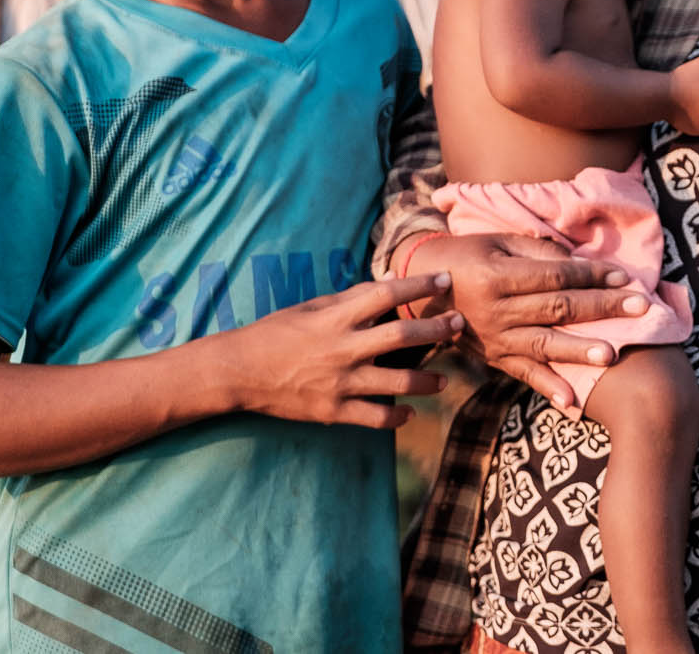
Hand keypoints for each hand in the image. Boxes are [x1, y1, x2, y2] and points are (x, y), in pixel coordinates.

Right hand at [213, 274, 461, 428]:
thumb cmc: (277, 332)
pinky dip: (398, 417)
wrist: (240, 371)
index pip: (388, 294)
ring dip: (427, 381)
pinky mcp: (334, 410)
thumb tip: (390, 283)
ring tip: (444, 380)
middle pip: (403, 337)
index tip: (445, 280)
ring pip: (398, 383)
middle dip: (437, 330)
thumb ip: (352, 298)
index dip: (420, 285)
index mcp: (337, 317)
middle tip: (459, 324)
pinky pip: (376, 418)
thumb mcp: (312, 306)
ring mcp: (340, 382)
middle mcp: (343, 348)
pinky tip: (410, 413)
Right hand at [406, 232, 651, 409]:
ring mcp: (495, 339)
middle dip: (602, 308)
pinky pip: (523, 375)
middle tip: (640, 308)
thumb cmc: (467, 255)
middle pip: (557, 310)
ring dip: (579, 351)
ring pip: (544, 345)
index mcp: (497, 276)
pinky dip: (548, 389)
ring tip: (612, 355)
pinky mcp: (494, 359)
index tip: (625, 276)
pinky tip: (572, 403)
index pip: (555, 277)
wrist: (421, 290)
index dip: (592, 276)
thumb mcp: (497, 242)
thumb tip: (580, 263)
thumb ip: (538, 253)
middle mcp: (496, 311)